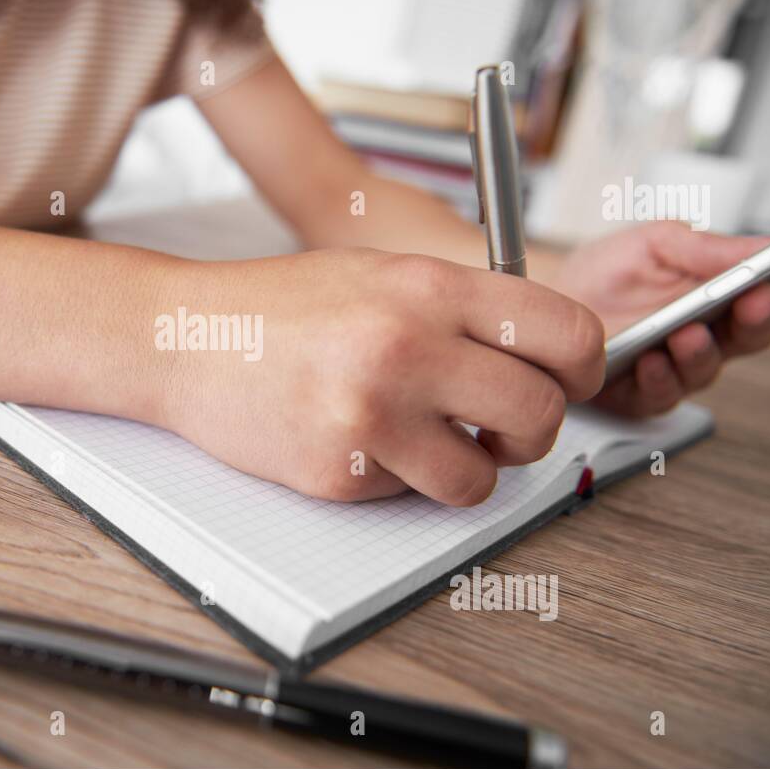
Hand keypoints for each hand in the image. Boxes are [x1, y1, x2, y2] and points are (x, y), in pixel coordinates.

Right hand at [162, 249, 603, 504]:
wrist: (187, 338)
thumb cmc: (282, 306)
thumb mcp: (381, 273)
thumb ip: (462, 307)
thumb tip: (543, 353)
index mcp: (430, 286)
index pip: (568, 334)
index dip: (583, 369)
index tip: (564, 382)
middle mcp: (409, 346)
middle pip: (541, 413)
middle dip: (532, 433)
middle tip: (500, 428)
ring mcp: (373, 414)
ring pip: (484, 478)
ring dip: (468, 469)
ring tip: (428, 441)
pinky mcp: (341, 471)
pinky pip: (412, 495)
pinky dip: (400, 480)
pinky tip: (362, 444)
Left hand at [548, 220, 769, 416]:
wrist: (544, 304)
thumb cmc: (601, 276)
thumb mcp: (652, 244)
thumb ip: (705, 247)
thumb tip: (763, 245)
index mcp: (723, 291)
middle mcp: (711, 332)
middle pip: (758, 333)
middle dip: (763, 314)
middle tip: (760, 297)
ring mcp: (679, 366)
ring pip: (712, 367)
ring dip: (704, 349)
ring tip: (689, 331)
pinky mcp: (644, 394)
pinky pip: (662, 393)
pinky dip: (658, 375)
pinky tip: (651, 358)